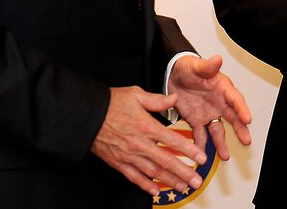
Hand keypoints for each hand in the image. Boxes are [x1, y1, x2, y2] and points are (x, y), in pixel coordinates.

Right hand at [90, 86, 206, 196]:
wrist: (86, 116)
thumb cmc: (110, 103)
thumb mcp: (135, 94)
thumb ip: (157, 100)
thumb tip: (174, 98)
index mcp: (146, 126)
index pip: (172, 141)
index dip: (189, 150)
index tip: (201, 158)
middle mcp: (139, 144)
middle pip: (166, 161)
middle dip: (184, 172)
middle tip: (197, 180)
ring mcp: (128, 155)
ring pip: (153, 172)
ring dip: (169, 181)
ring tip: (183, 187)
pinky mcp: (118, 163)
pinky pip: (134, 177)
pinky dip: (145, 186)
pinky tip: (155, 192)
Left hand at [168, 55, 252, 159]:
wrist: (172, 75)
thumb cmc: (188, 68)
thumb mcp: (195, 66)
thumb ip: (207, 66)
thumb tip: (217, 59)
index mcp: (222, 88)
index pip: (235, 99)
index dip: (242, 109)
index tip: (248, 119)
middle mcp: (218, 102)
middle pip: (232, 117)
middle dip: (240, 129)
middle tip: (246, 140)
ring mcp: (208, 113)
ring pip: (218, 130)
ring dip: (221, 143)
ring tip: (226, 156)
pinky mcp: (197, 120)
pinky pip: (200, 135)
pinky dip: (201, 145)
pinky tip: (201, 155)